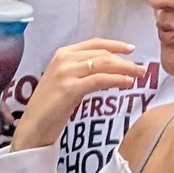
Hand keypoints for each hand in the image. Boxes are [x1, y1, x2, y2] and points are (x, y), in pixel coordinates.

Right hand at [12, 40, 146, 152]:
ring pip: (103, 64)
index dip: (115, 45)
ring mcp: (65, 73)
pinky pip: (99, 80)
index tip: (131, 49)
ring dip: (125, 69)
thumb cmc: (50, 108)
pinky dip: (116, 80)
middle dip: (125, 60)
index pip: (94, 43)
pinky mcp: (69, 88)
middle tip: (141, 68)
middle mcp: (63, 59)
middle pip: (102, 53)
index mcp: (62, 54)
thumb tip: (109, 69)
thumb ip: (82, 72)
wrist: (32, 129)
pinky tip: (126, 84)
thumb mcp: (65, 82)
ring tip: (138, 75)